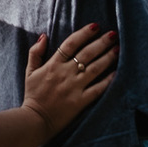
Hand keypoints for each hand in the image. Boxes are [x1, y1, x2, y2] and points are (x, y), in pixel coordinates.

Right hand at [21, 24, 116, 141]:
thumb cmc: (32, 95)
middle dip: (101, 42)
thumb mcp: (29, 71)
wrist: (35, 120)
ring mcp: (74, 88)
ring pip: (95, 69)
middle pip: (87, 53)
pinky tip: (117, 73)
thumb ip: (35, 52)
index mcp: (53, 64)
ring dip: (107, 58)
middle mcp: (66, 73)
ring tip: (118, 49)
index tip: (95, 26)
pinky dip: (108, 81)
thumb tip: (44, 35)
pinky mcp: (80, 102)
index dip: (84, 33)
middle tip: (114, 34)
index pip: (71, 43)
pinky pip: (97, 89)